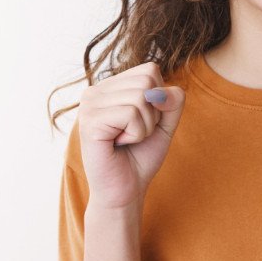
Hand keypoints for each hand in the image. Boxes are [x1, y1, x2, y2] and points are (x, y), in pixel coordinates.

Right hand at [76, 61, 185, 209]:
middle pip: (147, 81)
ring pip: (141, 98)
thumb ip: (172, 99)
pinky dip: (136, 134)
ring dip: (144, 126)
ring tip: (126, 140)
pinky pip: (131, 114)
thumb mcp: (165, 122)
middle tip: (134, 134)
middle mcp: (95, 90)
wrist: (126, 190)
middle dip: (153, 114)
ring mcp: (89, 104)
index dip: (159, 99)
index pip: (150, 70)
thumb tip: (160, 92)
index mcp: (109, 86)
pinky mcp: (89, 121)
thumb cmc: (141, 155)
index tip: (142, 122)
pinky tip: (118, 144)